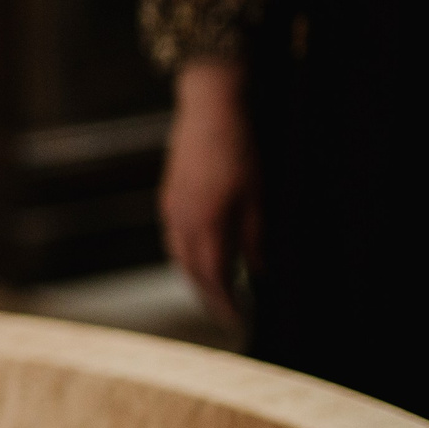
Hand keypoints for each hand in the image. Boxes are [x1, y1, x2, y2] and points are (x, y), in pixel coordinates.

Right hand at [159, 59, 258, 328]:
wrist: (209, 106)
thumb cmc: (239, 147)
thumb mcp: (256, 194)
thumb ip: (254, 237)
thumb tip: (259, 272)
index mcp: (204, 224)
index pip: (213, 278)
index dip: (226, 304)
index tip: (239, 322)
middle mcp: (181, 221)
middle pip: (191, 273)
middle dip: (209, 297)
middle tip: (229, 313)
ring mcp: (171, 208)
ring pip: (179, 257)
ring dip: (197, 277)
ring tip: (217, 289)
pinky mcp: (169, 196)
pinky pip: (174, 238)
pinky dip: (188, 255)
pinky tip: (202, 253)